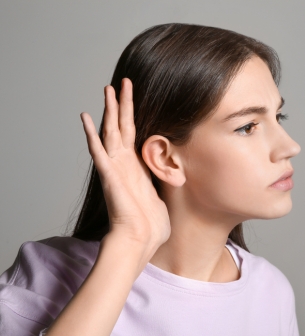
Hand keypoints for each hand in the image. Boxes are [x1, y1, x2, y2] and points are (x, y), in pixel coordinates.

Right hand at [80, 78, 170, 263]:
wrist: (141, 241)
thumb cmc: (151, 226)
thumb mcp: (162, 197)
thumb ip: (163, 182)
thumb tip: (175, 176)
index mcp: (136, 167)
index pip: (133, 134)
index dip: (133, 116)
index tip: (134, 99)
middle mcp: (124, 164)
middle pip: (122, 126)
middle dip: (123, 104)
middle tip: (123, 82)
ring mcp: (115, 168)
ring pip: (110, 131)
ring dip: (110, 109)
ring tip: (108, 88)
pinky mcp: (109, 175)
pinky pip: (98, 151)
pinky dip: (91, 134)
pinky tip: (85, 117)